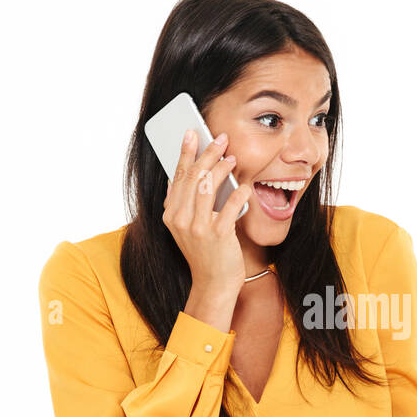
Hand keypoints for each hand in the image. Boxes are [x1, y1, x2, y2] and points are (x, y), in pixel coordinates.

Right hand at [161, 129, 255, 295]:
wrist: (213, 283)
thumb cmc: (205, 253)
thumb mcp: (185, 228)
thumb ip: (180, 204)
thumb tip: (179, 177)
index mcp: (170, 214)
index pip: (178, 176)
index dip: (186, 152)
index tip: (192, 133)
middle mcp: (180, 219)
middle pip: (193, 176)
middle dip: (207, 153)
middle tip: (221, 138)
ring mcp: (198, 227)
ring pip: (208, 186)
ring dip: (222, 167)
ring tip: (232, 158)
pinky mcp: (217, 235)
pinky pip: (230, 205)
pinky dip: (239, 192)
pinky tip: (246, 186)